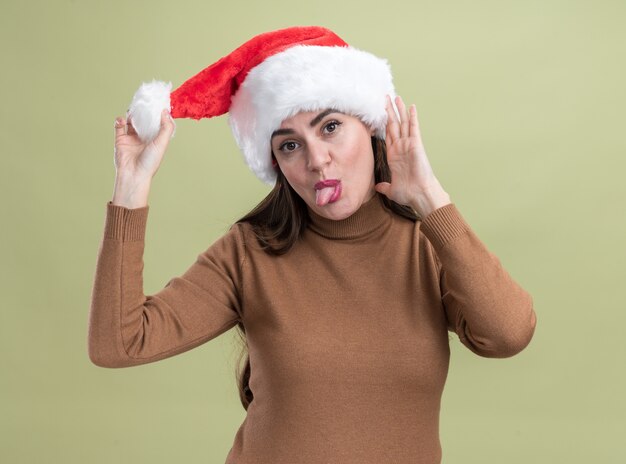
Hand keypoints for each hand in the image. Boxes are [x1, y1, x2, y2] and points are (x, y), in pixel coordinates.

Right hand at [113, 108, 175, 180]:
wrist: (133, 174)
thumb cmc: (150, 162)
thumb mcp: (162, 143)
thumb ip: (166, 127)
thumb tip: (165, 111)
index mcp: (155, 139)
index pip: (157, 123)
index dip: (157, 113)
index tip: (157, 102)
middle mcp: (144, 138)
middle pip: (143, 120)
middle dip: (143, 111)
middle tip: (143, 101)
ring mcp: (131, 138)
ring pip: (131, 121)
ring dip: (131, 114)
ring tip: (133, 108)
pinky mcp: (120, 140)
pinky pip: (118, 126)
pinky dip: (119, 120)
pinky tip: (122, 119)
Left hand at [375, 95, 450, 217]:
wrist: (419, 195)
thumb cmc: (408, 193)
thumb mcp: (391, 189)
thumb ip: (384, 186)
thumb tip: (377, 187)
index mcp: (393, 156)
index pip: (388, 135)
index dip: (384, 123)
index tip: (380, 113)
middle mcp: (400, 148)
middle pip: (394, 125)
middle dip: (389, 111)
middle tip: (385, 98)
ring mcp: (408, 145)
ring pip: (403, 123)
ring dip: (399, 110)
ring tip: (396, 97)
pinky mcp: (416, 145)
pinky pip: (413, 128)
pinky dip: (412, 117)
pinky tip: (411, 106)